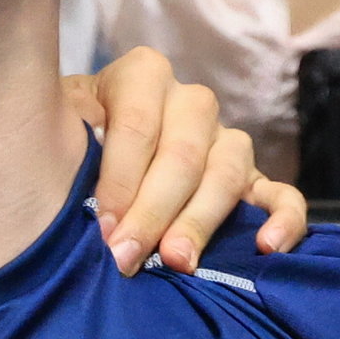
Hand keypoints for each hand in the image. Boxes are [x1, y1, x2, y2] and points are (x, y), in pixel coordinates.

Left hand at [69, 48, 311, 268]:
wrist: (79, 159)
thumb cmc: (64, 146)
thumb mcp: (56, 130)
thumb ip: (66, 141)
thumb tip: (72, 184)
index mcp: (140, 76)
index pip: (137, 122)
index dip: (120, 178)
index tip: (102, 227)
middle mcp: (189, 102)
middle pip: (183, 153)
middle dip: (154, 210)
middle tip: (127, 257)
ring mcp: (225, 140)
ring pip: (227, 171)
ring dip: (201, 220)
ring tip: (177, 262)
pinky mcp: (251, 180)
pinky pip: (281, 194)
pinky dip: (282, 219)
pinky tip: (266, 248)